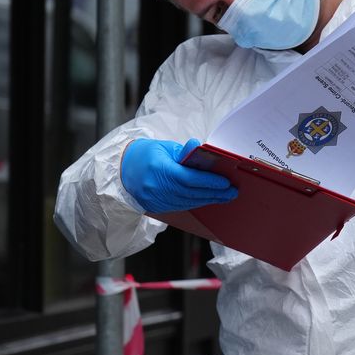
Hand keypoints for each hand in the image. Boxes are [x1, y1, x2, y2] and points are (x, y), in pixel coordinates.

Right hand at [120, 138, 237, 213]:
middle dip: (214, 193)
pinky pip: (181, 206)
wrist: (121, 170)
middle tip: (232, 191)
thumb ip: (184, 152)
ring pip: (188, 202)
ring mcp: (155, 200)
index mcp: (158, 169)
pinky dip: (197, 202)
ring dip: (209, 199)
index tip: (225, 182)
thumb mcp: (164, 147)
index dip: (209, 181)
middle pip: (191, 193)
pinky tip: (208, 199)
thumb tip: (201, 148)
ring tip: (225, 196)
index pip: (188, 178)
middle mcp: (156, 187)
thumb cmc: (145, 154)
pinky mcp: (156, 207)